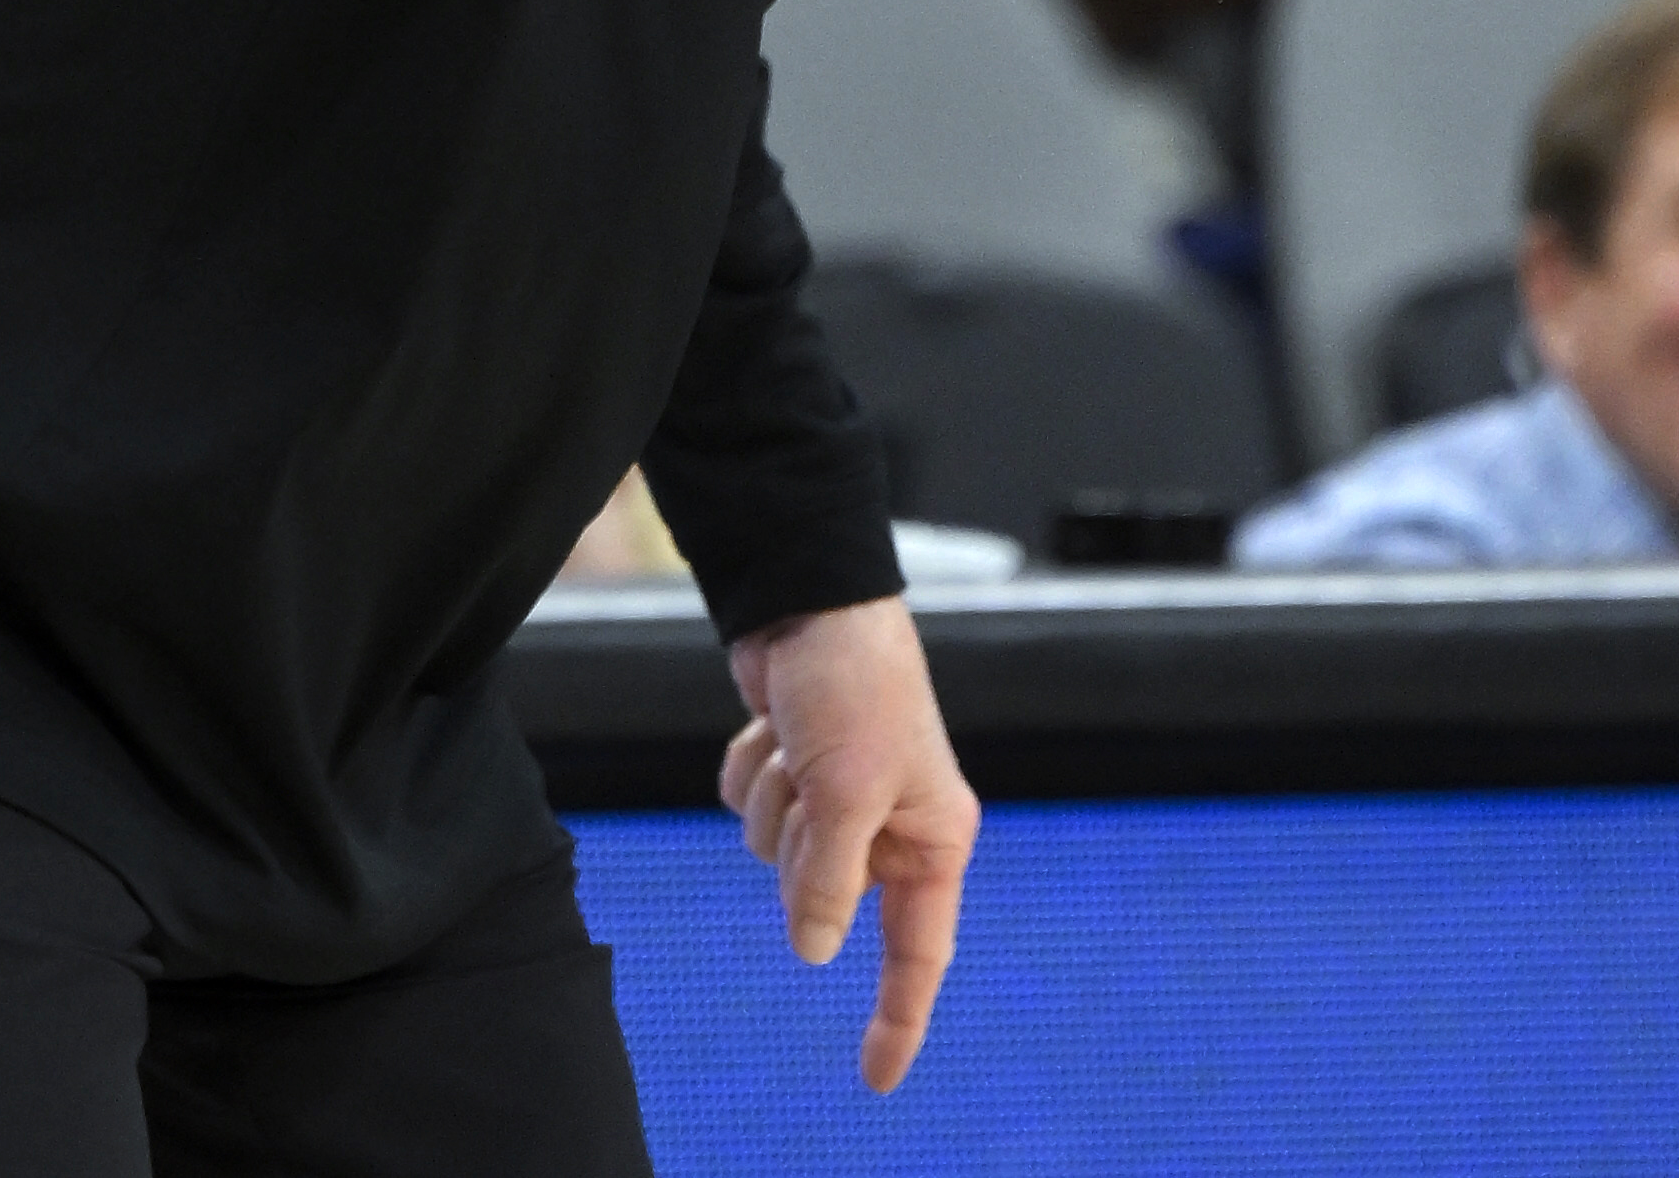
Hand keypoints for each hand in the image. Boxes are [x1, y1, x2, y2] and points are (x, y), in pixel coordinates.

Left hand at [720, 597, 977, 1093]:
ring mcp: (839, 801)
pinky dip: (748, 769)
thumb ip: (831, 879)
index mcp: (931, 837)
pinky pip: (747, 807)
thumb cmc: (856, 684)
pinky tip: (772, 723)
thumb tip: (812, 952)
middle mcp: (889, 827)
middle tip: (814, 785)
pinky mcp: (795, 772)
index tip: (876, 1080)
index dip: (898, 1017)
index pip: (918, 949)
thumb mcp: (848, 790)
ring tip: (796, 741)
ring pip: (772, 853)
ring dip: (770, 798)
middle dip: (801, 845)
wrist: (812, 599)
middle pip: (820, 899)